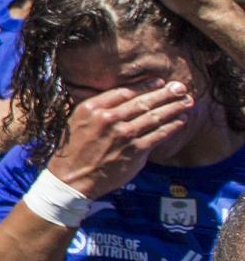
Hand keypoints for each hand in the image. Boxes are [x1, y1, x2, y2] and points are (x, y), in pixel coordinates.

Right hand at [46, 81, 194, 199]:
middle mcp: (109, 119)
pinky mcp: (135, 150)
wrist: (72, 178)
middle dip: (165, 93)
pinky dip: (172, 126)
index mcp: (93, 108)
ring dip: (174, 108)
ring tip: (187, 101)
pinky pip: (158, 135)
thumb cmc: (75, 149)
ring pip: (154, 117)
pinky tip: (181, 120)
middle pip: (143, 102)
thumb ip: (99, 108)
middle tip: (181, 87)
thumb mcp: (77, 120)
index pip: (125, 92)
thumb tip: (125, 98)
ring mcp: (124, 135)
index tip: (159, 82)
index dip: (145, 86)